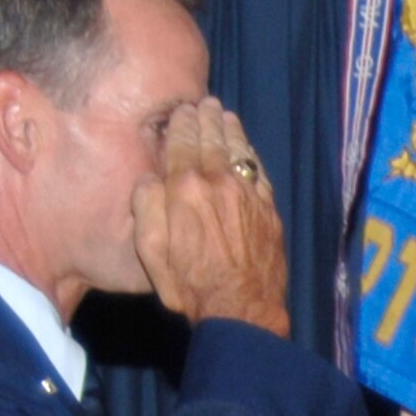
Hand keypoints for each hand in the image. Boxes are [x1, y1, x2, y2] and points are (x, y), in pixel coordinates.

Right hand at [131, 97, 289, 333]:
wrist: (241, 312)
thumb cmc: (190, 287)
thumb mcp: (151, 252)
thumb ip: (147, 208)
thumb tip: (150, 178)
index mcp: (185, 188)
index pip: (181, 143)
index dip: (181, 123)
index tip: (181, 111)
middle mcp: (218, 183)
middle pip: (211, 139)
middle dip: (206, 118)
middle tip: (204, 104)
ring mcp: (248, 195)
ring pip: (238, 150)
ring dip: (230, 129)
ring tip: (224, 116)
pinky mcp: (269, 211)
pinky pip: (258, 171)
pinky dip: (250, 154)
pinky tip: (246, 148)